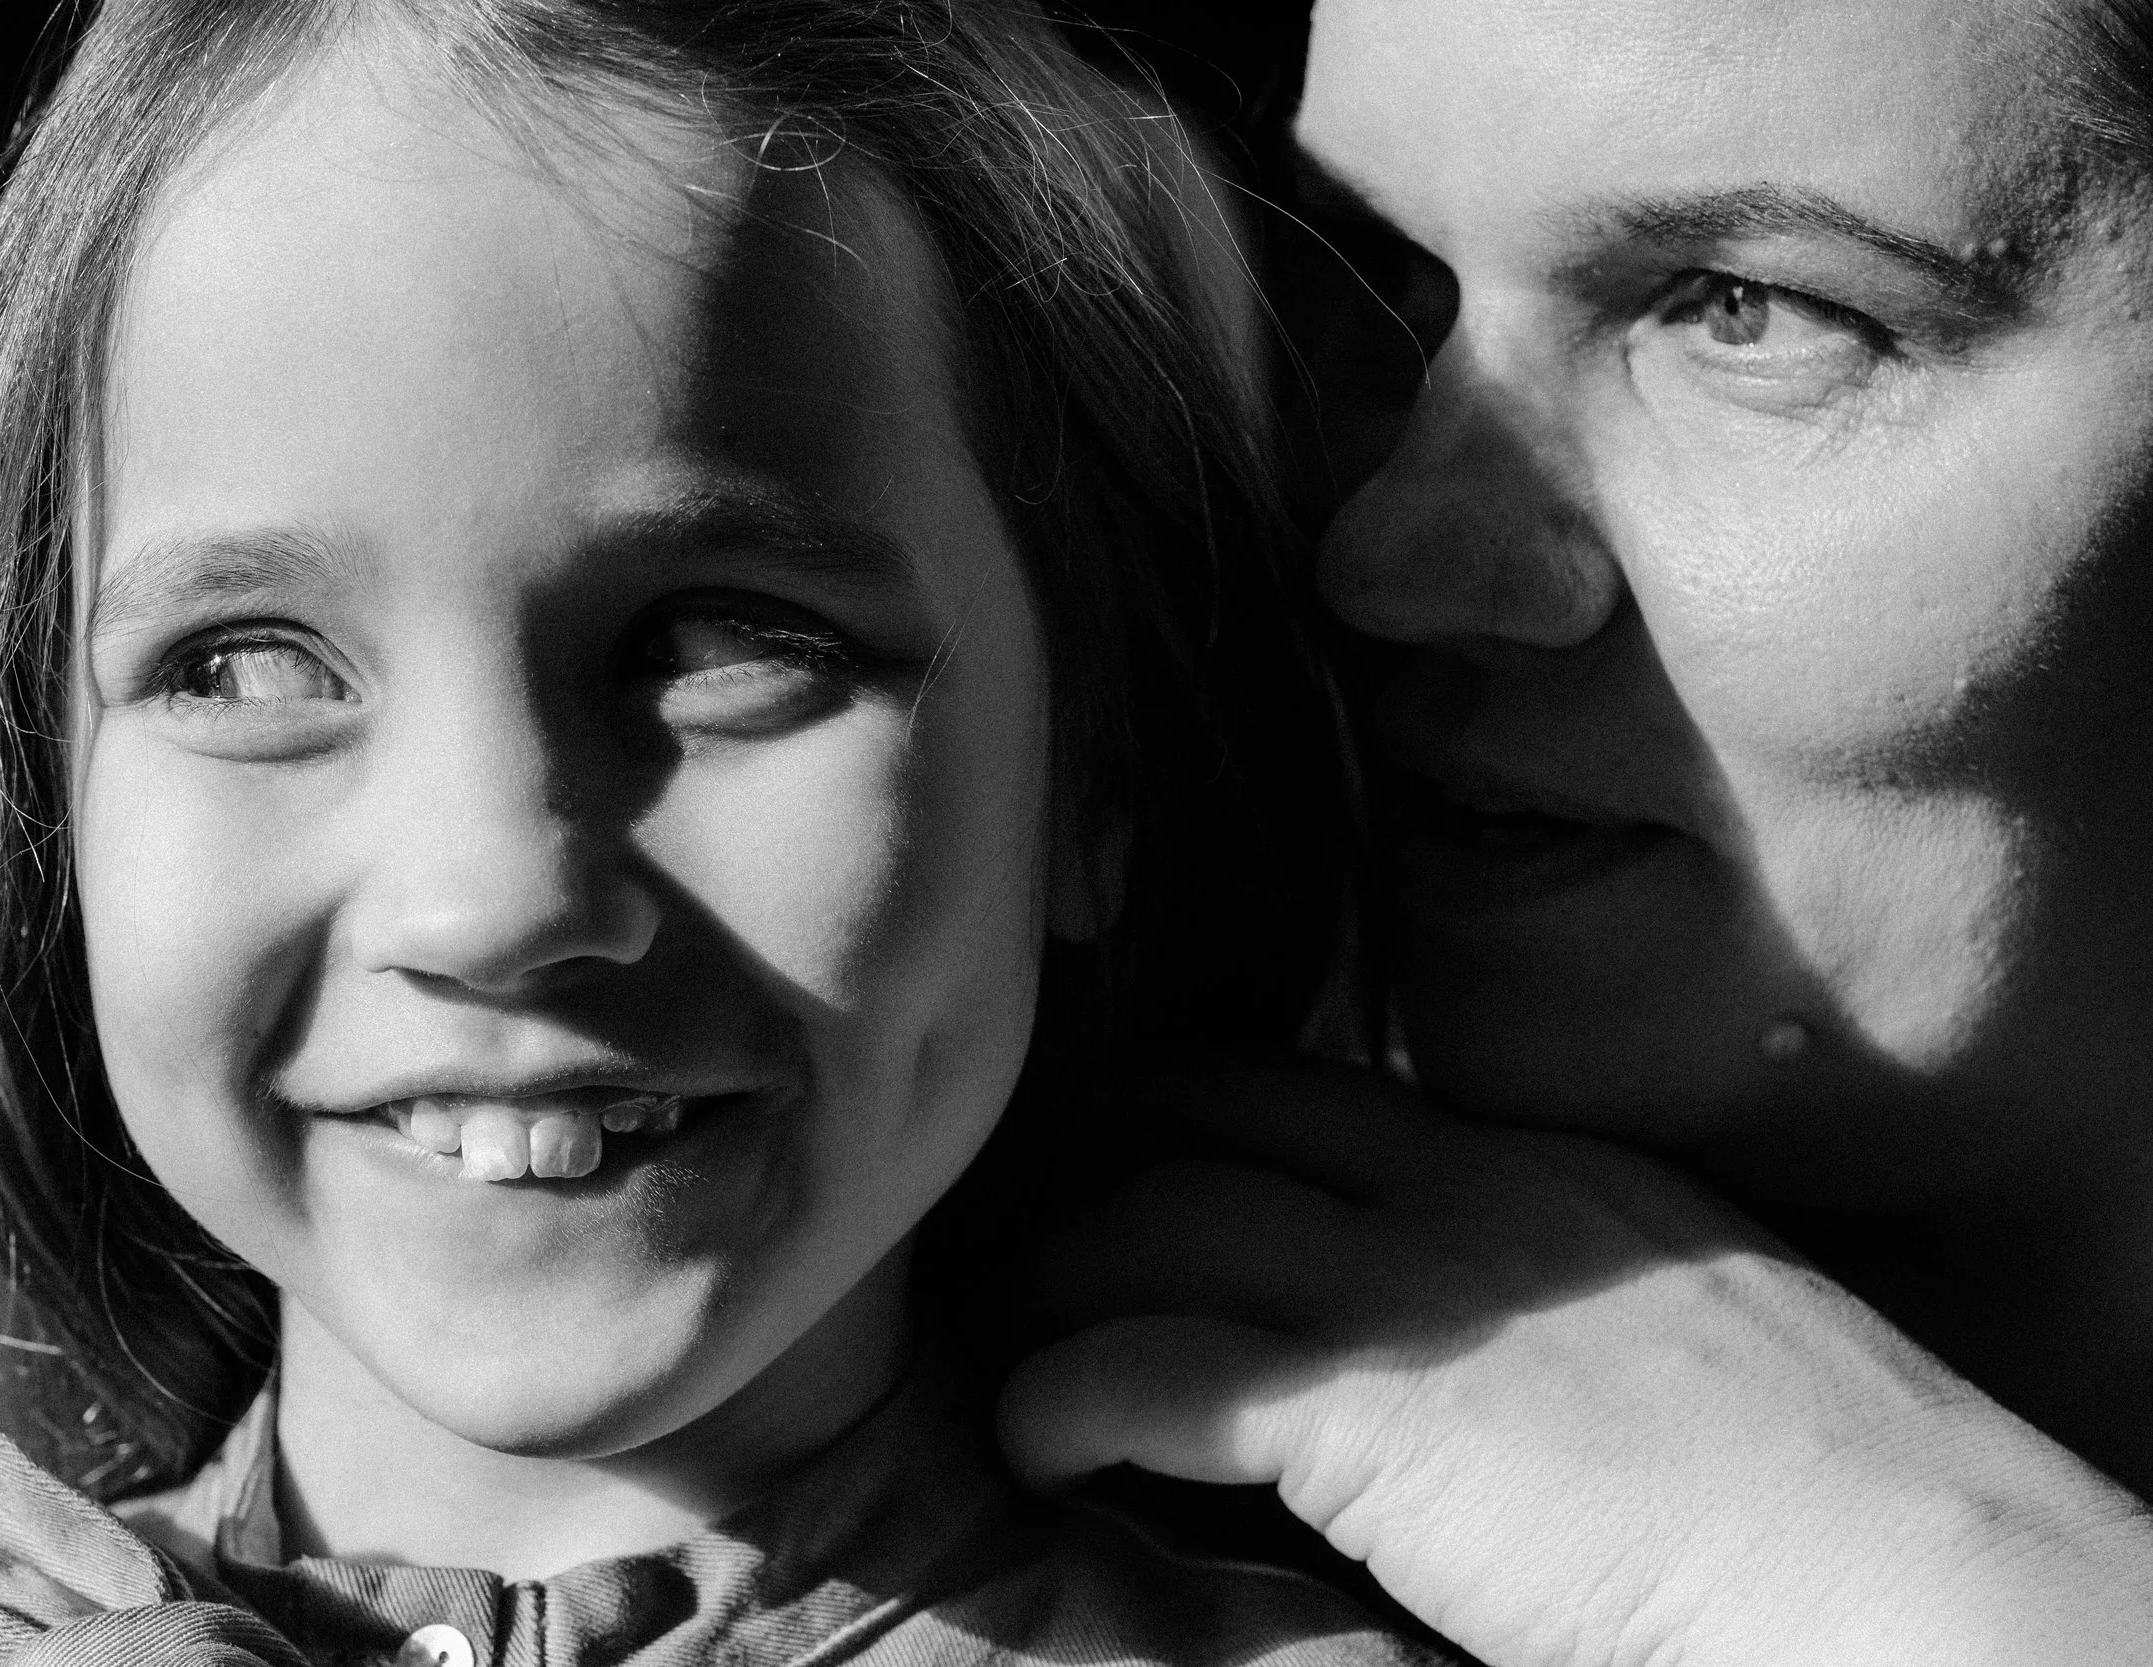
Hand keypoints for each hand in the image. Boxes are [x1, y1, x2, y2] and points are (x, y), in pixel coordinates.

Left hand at [998, 1058, 2152, 1666]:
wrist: (1913, 1576)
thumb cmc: (1824, 1506)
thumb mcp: (1681, 1349)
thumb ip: (1552, 1316)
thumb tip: (1450, 1365)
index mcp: (1548, 1181)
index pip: (1320, 1087)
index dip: (1194, 1113)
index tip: (1120, 1158)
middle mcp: (1474, 1195)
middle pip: (1212, 1104)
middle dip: (1092, 1148)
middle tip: (1017, 1215)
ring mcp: (1420, 1288)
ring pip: (1154, 1216)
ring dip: (1051, 1275)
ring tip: (1004, 1338)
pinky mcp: (1371, 1405)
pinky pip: (1152, 1366)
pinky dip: (1065, 1397)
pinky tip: (1037, 1443)